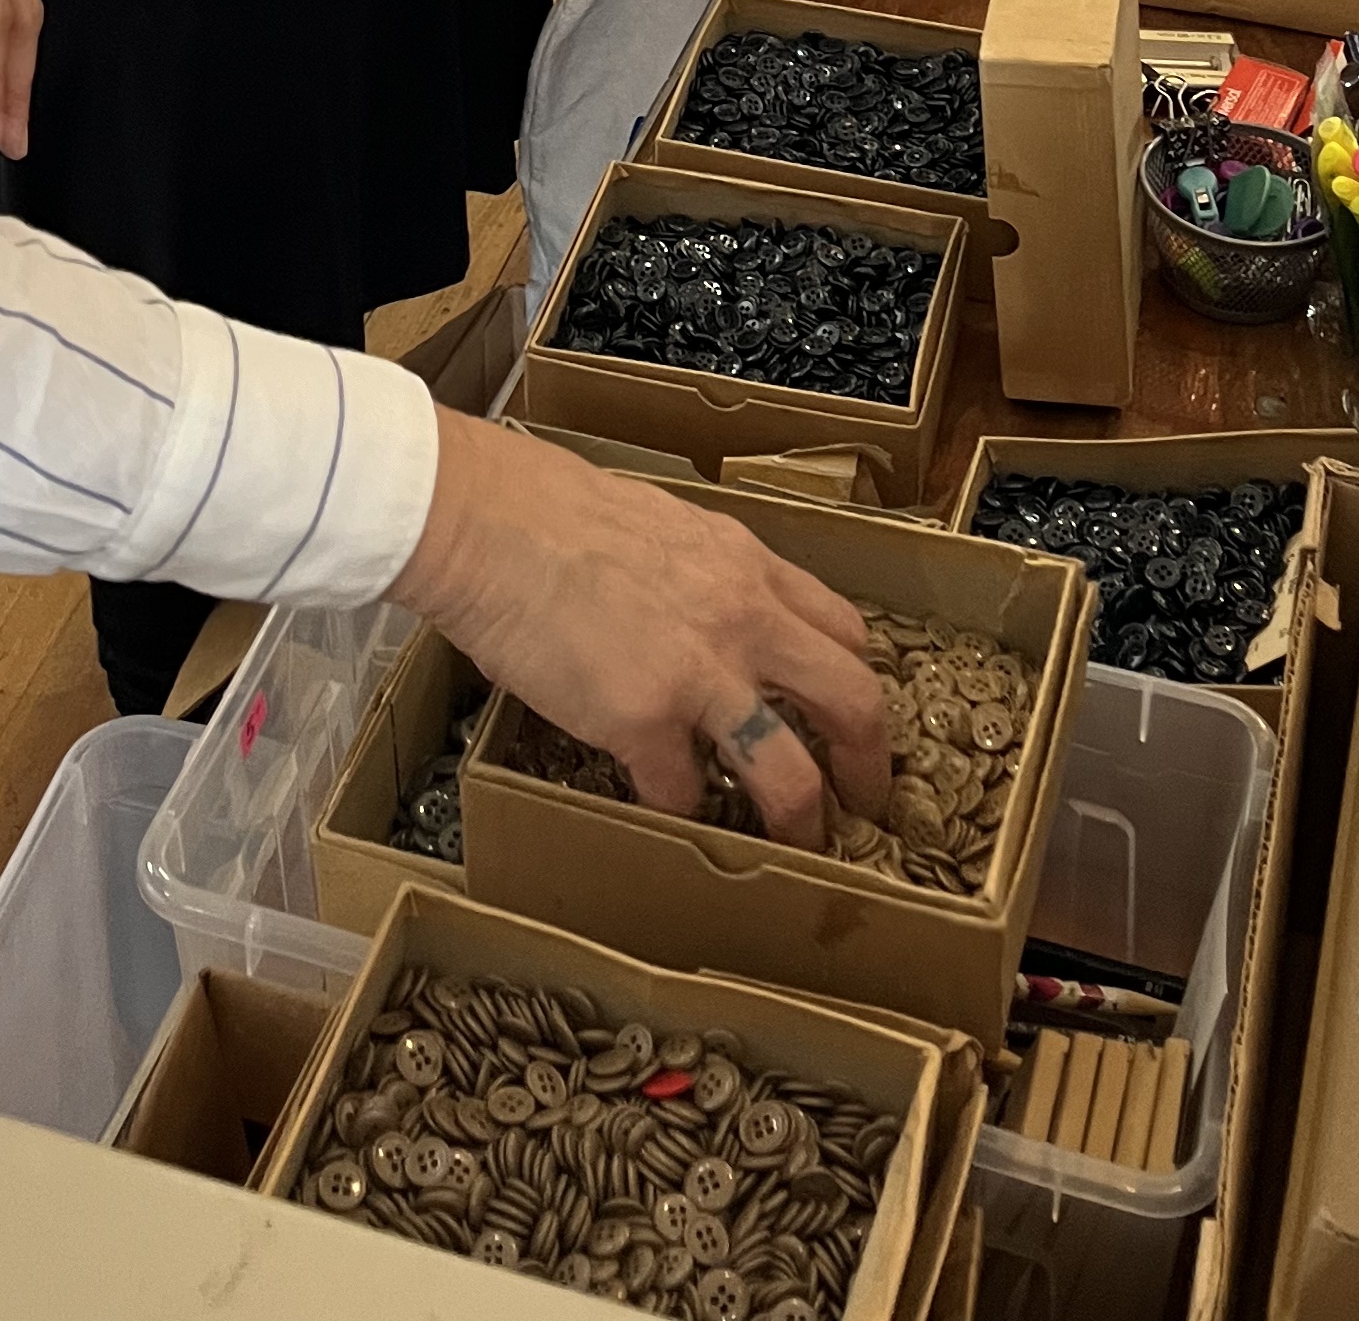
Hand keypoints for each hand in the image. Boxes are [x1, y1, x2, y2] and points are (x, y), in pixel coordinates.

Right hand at [390, 411, 888, 846]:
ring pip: (789, 774)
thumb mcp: (665, 525)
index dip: (854, 681)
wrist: (488, 520)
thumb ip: (707, 574)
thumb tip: (713, 618)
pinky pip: (682, 795)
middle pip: (851, 702)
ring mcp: (699, 675)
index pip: (842, 630)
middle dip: (869, 764)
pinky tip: (663, 813)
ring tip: (796, 848)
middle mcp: (743, 619)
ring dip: (799, 820)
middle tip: (866, 803)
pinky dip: (678, 814)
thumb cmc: (552, 510)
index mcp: (748, 566)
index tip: (851, 716)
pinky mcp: (642, 722)